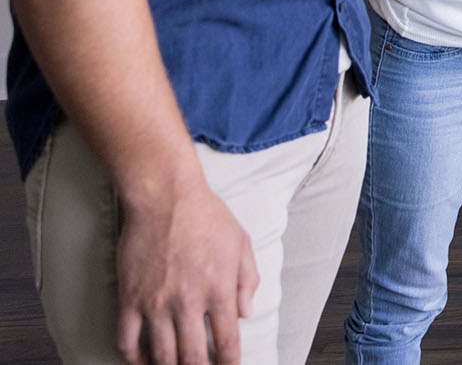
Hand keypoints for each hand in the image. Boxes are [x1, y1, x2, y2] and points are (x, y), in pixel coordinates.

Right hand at [116, 174, 256, 364]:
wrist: (165, 198)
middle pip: (193, 357)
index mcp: (219, 289)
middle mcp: (188, 302)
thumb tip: (246, 313)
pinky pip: (127, 340)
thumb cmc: (207, 217)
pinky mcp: (129, 298)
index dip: (230, 362)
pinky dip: (133, 357)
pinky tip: (141, 360)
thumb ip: (248, 280)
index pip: (227, 340)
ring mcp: (156, 303)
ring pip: (161, 355)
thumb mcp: (241, 243)